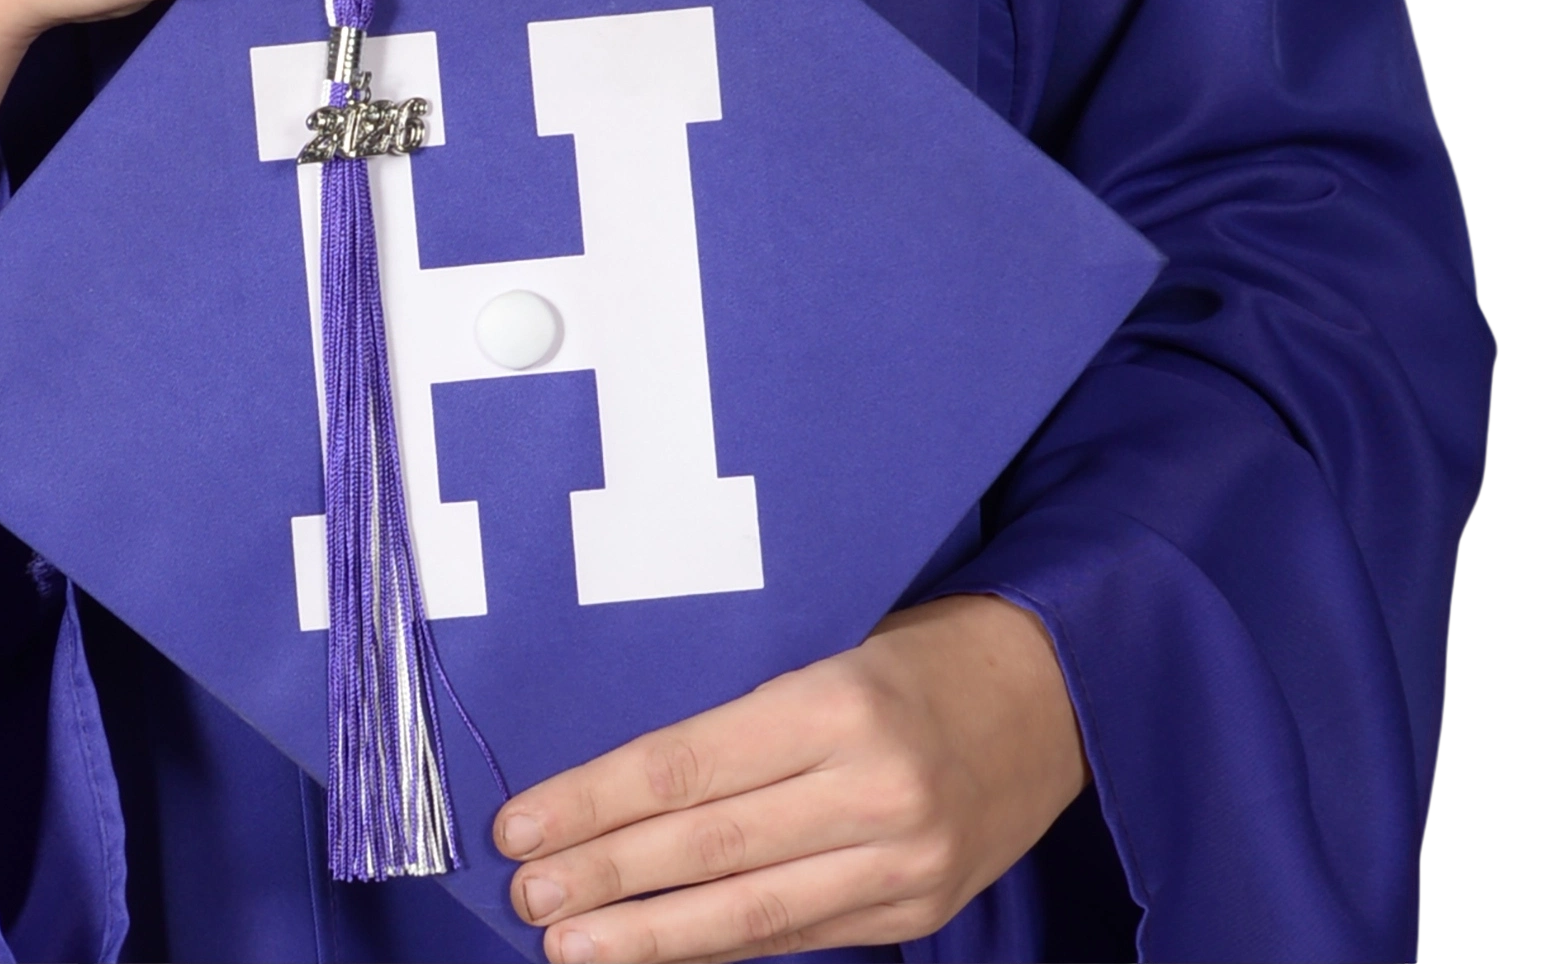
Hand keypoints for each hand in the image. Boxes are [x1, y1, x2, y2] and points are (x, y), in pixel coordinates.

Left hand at [495, 595, 1090, 962]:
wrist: (1058, 693)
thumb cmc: (919, 652)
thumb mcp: (832, 647)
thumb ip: (746, 720)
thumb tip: (624, 781)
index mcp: (837, 702)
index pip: (688, 765)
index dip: (596, 801)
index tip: (521, 822)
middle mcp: (871, 789)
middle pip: (707, 845)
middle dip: (605, 876)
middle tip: (526, 895)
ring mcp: (902, 862)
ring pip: (750, 914)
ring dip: (649, 936)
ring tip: (569, 948)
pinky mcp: (919, 910)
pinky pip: (800, 937)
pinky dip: (721, 950)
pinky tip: (660, 953)